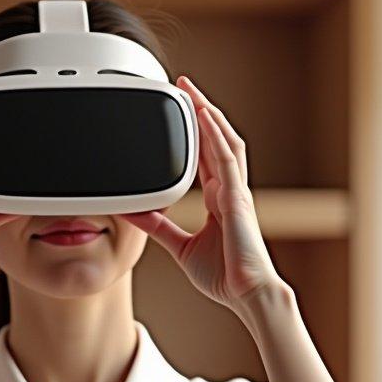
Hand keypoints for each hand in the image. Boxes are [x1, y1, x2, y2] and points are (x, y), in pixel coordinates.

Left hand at [122, 75, 288, 315]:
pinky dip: (215, 135)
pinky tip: (205, 116)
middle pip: (216, 140)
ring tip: (192, 92)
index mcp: (219, 199)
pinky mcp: (238, 198)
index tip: (180, 112)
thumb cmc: (225, 275)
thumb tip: (134, 213)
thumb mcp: (180, 246)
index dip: (195, 131)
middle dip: (201, 112)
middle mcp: (229, 190)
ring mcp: (236, 191)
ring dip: (208, 114)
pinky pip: (227, 159)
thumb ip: (159, 227)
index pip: (206, 156)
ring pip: (224, 141)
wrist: (247, 294)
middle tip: (182, 87)